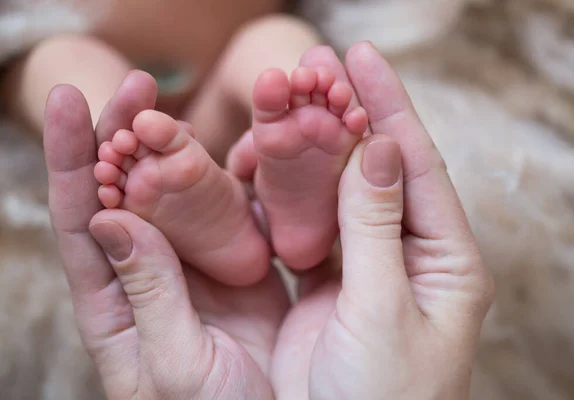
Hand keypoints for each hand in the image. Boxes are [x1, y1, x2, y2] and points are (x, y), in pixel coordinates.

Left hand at [44, 76, 287, 398]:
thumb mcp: (173, 364)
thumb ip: (147, 294)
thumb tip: (113, 220)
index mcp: (114, 300)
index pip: (81, 217)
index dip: (74, 158)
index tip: (73, 101)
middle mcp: (149, 272)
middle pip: (126, 191)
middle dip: (123, 135)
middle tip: (136, 85)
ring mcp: (195, 263)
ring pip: (178, 194)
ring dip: (177, 150)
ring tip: (181, 112)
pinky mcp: (239, 262)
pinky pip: (230, 211)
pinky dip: (231, 179)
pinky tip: (238, 153)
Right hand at [269, 43, 494, 399]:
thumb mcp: (383, 309)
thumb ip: (376, 228)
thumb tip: (377, 148)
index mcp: (444, 260)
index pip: (417, 166)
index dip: (390, 108)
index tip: (361, 58)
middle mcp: (407, 255)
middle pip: (377, 171)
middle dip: (349, 116)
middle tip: (317, 67)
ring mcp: (364, 267)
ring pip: (339, 195)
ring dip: (315, 152)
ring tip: (289, 106)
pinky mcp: (326, 284)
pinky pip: (309, 228)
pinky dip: (289, 197)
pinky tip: (268, 166)